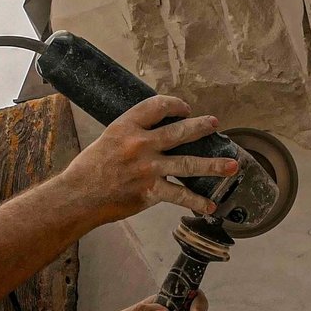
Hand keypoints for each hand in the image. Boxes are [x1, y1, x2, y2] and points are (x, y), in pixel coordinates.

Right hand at [60, 96, 238, 223]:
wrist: (77, 196)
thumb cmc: (89, 168)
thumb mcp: (108, 138)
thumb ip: (132, 134)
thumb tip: (155, 132)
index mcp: (127, 125)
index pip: (157, 106)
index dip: (175, 105)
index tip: (184, 108)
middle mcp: (140, 144)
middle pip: (179, 132)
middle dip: (201, 127)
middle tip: (215, 124)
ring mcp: (148, 169)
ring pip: (188, 164)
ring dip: (213, 165)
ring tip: (232, 166)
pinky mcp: (150, 192)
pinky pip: (179, 195)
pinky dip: (196, 201)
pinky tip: (210, 205)